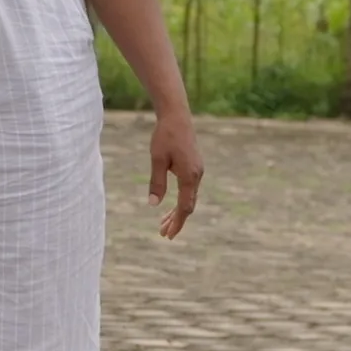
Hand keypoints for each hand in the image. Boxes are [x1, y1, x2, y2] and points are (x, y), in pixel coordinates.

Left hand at [149, 115, 204, 239]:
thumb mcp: (157, 160)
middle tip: (163, 234)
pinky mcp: (194, 166)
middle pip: (188, 205)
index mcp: (189, 176)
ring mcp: (197, 171)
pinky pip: (190, 189)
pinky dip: (181, 200)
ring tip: (164, 223)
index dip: (176, 222)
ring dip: (178, 212)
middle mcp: (197, 175)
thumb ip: (157, 183)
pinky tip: (171, 205)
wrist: (177, 116)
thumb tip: (153, 205)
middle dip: (176, 221)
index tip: (168, 235)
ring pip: (189, 198)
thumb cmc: (165, 136)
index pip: (184, 207)